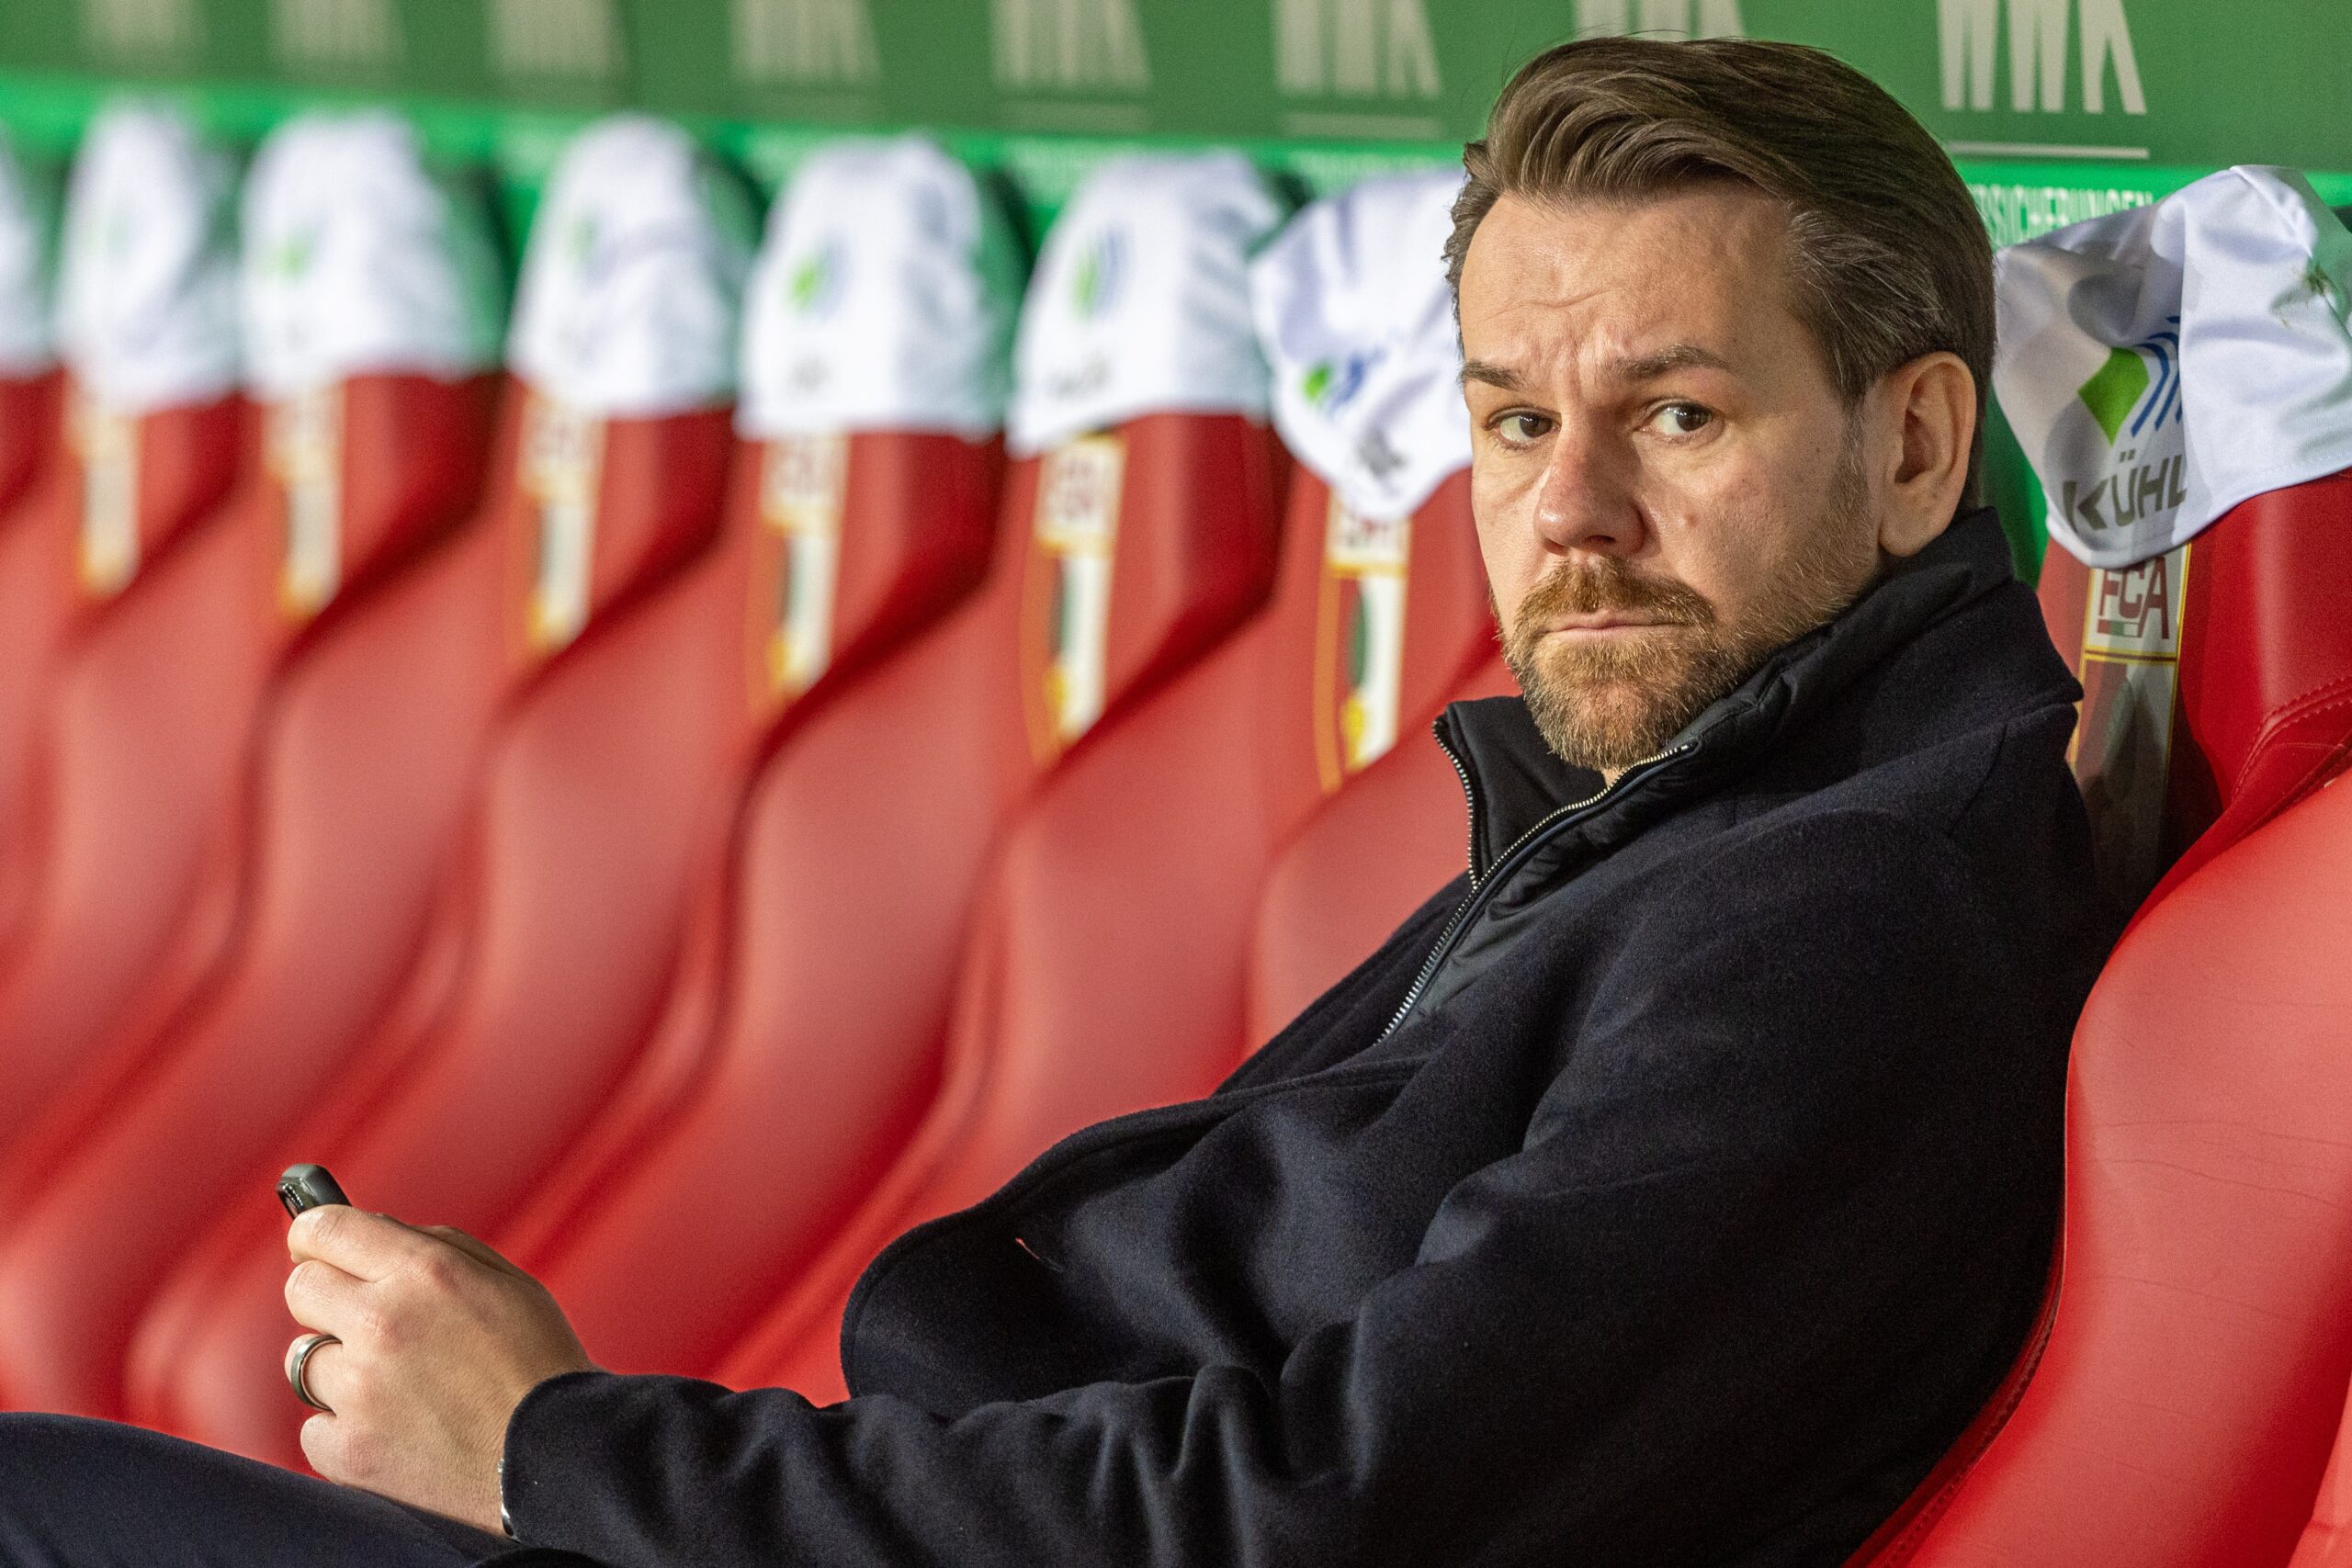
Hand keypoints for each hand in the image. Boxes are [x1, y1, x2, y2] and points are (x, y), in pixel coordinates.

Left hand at [284, 1206, 593, 1533]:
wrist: (559, 1458)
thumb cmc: (538, 1364)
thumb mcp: (506, 1282)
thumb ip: (436, 1248)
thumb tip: (372, 1232)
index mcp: (425, 1272)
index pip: (324, 1229)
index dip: (314, 1235)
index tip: (314, 1247)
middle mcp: (383, 1322)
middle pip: (301, 1288)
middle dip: (327, 1298)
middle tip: (364, 1321)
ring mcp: (360, 1390)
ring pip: (306, 1360)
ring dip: (341, 1369)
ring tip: (400, 1389)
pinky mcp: (348, 1451)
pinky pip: (315, 1427)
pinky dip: (346, 1429)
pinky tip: (396, 1432)